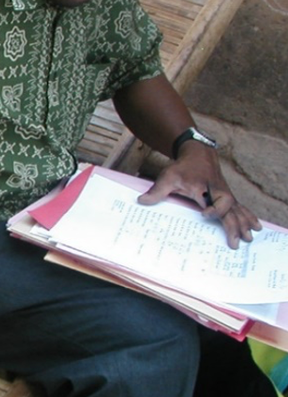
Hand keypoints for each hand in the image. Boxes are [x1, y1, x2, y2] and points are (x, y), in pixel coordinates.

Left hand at [138, 142, 260, 247]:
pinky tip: (256, 225)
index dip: (214, 208)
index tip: (205, 215)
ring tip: (250, 238)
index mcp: (205, 188)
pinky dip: (248, 216)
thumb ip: (157, 190)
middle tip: (236, 242)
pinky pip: (240, 207)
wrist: (197, 153)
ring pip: (238, 209)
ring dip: (245, 223)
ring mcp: (225, 194)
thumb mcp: (168, 176)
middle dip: (234, 226)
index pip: (217, 200)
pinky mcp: (227, 195)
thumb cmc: (182, 166)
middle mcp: (218, 192)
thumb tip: (141, 201)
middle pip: (231, 210)